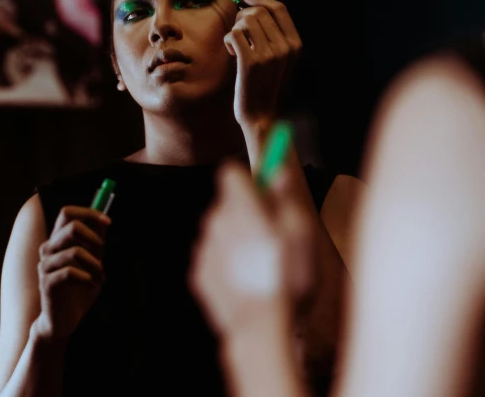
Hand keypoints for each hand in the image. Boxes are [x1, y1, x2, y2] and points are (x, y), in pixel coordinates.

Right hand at [34, 206, 110, 341]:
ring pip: (75, 251)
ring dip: (95, 264)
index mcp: (58, 240)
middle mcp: (49, 249)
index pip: (67, 212)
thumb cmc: (78, 290)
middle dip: (94, 238)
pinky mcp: (46, 283)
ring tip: (99, 277)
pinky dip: (87, 278)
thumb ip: (96, 243)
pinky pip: (71, 272)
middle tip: (103, 253)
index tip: (108, 221)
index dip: (89, 213)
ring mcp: (45, 266)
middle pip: (71, 226)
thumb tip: (104, 220)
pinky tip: (91, 285)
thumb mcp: (92, 263)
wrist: (63, 321)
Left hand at [189, 161, 316, 337]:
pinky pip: (214, 258)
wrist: (261, 326)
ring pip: (220, 232)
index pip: (231, 173)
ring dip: (237, 240)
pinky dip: (228, 264)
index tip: (265, 194)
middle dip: (245, 213)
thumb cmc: (288, 278)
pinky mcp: (198, 274)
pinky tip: (248, 281)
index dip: (250, 181)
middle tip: (272, 235)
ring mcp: (204, 249)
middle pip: (226, 204)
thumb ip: (285, 198)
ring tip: (263, 265)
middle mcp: (215, 222)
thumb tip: (278, 173)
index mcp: (240, 206)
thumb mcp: (301, 234)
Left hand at [224, 0, 301, 129]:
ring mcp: (268, 54)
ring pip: (245, 20)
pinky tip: (231, 53)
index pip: (279, 8)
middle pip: (259, 11)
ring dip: (235, 29)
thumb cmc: (266, 88)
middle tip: (238, 35)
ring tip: (236, 47)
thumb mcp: (281, 61)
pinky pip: (233, 34)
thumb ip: (275, 38)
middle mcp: (285, 47)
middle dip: (243, 17)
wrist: (263, 117)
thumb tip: (254, 10)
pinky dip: (228, 40)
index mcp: (295, 44)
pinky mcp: (249, 62)